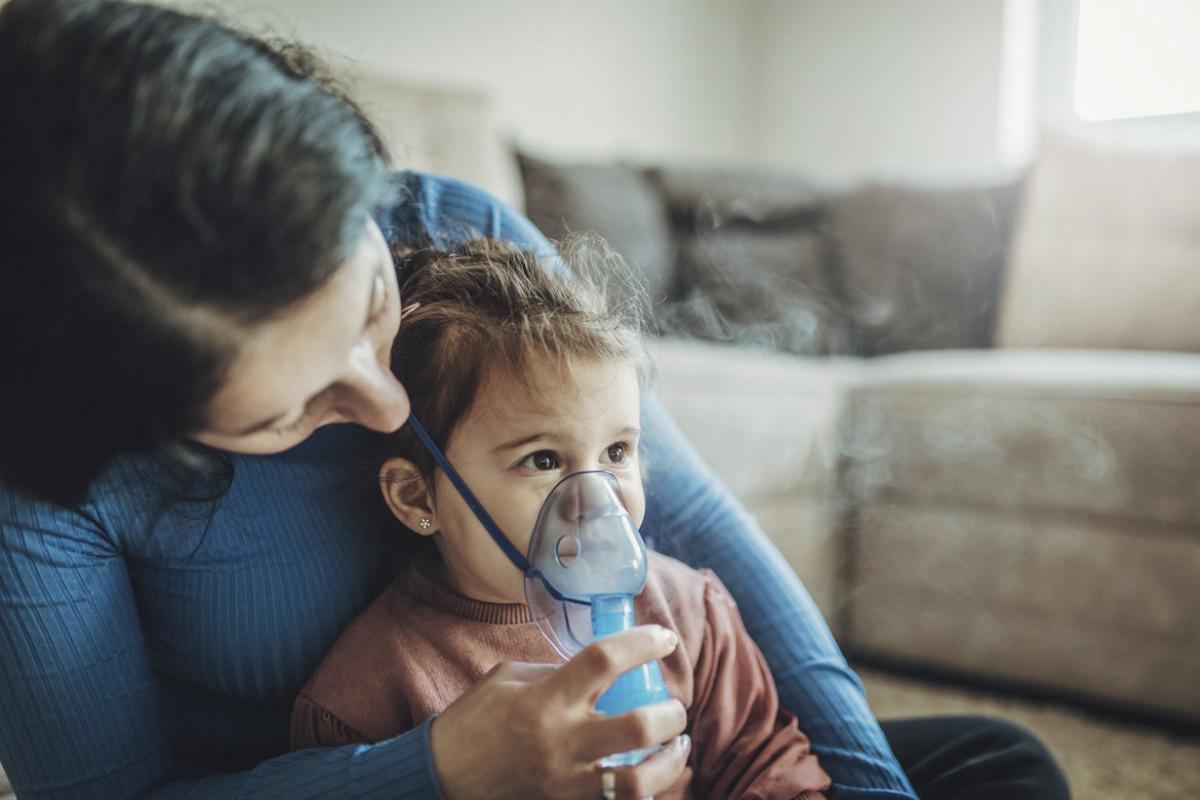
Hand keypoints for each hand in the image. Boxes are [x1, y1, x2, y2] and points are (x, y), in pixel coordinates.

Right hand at [429, 625, 690, 799]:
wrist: (442, 778)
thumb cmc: (475, 721)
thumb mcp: (509, 679)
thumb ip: (558, 673)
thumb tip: (602, 670)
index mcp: (545, 699)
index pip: (604, 660)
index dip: (642, 643)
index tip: (664, 637)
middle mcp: (560, 742)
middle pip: (638, 726)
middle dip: (670, 714)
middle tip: (675, 705)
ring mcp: (565, 783)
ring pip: (638, 782)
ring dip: (668, 762)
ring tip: (676, 745)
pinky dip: (643, 791)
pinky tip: (649, 775)